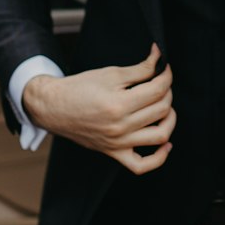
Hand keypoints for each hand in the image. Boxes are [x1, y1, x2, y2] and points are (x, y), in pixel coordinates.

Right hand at [23, 43, 174, 174]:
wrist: (54, 107)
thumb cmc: (79, 88)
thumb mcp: (110, 73)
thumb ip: (140, 69)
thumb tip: (159, 59)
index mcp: (119, 104)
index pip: (157, 90)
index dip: (166, 76)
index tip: (164, 68)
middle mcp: (120, 127)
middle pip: (161, 110)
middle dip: (167, 92)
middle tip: (160, 82)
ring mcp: (118, 143)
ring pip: (160, 136)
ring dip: (169, 119)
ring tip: (164, 107)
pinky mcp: (114, 152)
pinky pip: (141, 165)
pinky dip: (159, 158)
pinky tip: (165, 144)